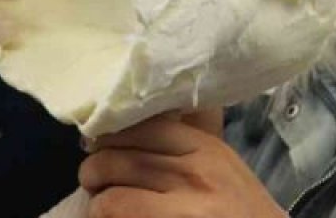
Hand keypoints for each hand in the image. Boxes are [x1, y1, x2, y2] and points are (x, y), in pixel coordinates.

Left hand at [79, 113, 285, 217]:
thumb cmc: (241, 211)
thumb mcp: (220, 167)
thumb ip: (182, 148)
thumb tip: (122, 135)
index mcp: (205, 147)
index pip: (139, 126)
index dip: (110, 138)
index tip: (103, 149)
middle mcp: (193, 171)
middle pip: (115, 158)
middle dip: (94, 172)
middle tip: (96, 183)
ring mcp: (184, 207)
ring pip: (109, 196)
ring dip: (98, 205)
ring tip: (104, 209)